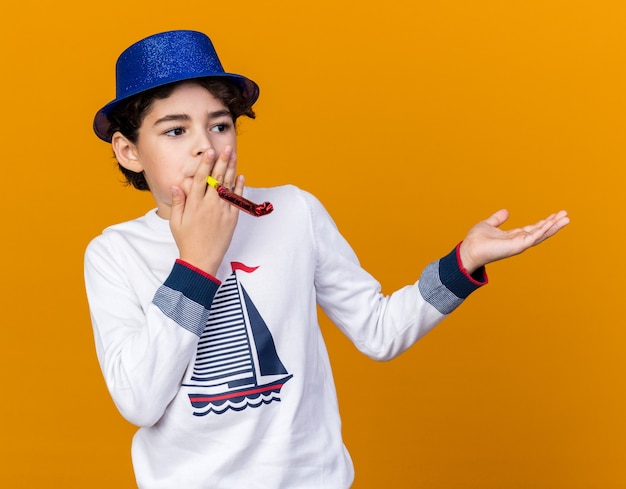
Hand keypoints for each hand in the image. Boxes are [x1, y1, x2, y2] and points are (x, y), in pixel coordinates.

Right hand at [169, 146, 243, 274]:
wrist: (202, 260)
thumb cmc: (187, 241)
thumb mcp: (176, 221)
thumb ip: (178, 202)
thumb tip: (177, 185)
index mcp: (194, 204)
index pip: (201, 179)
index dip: (205, 164)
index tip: (209, 152)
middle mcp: (209, 205)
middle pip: (217, 179)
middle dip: (222, 162)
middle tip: (226, 148)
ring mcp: (222, 211)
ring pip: (228, 186)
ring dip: (232, 169)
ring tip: (234, 156)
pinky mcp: (232, 219)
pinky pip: (237, 200)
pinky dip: (239, 187)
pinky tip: (241, 176)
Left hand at [459, 209, 569, 273]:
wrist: (469, 249)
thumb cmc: (476, 240)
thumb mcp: (488, 224)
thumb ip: (497, 219)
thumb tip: (506, 211)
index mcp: (513, 236)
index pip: (533, 228)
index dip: (544, 222)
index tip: (555, 215)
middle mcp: (518, 241)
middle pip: (541, 231)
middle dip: (553, 224)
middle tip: (566, 215)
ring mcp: (519, 244)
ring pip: (541, 234)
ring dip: (553, 226)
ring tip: (566, 218)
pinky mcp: (518, 246)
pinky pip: (534, 237)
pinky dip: (543, 230)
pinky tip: (552, 223)